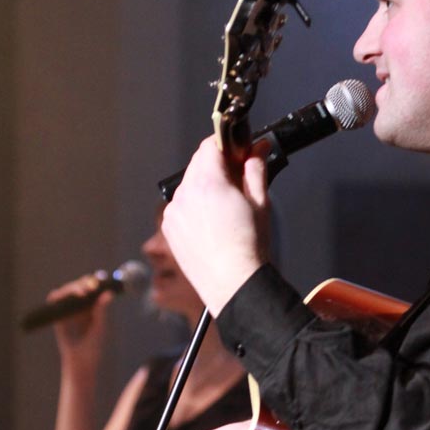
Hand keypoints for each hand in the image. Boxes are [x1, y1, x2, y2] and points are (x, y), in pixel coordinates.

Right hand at [48, 274, 113, 373]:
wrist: (82, 361)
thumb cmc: (96, 345)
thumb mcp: (102, 327)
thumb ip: (103, 311)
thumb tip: (108, 294)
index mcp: (95, 305)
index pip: (95, 286)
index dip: (97, 280)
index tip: (101, 278)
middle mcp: (81, 304)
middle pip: (81, 284)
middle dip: (85, 282)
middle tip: (91, 286)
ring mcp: (69, 309)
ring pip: (68, 289)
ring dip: (74, 287)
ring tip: (82, 293)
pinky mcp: (58, 315)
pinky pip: (55, 299)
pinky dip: (59, 295)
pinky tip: (68, 297)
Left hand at [162, 136, 269, 316]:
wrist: (233, 284)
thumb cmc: (248, 247)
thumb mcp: (261, 202)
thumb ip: (256, 168)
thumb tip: (258, 147)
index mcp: (208, 183)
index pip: (210, 145)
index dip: (226, 146)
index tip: (238, 153)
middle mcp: (185, 194)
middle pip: (198, 163)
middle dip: (217, 166)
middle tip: (237, 182)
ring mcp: (174, 212)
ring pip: (189, 184)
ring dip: (204, 186)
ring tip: (225, 209)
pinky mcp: (169, 228)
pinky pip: (181, 205)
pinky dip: (194, 206)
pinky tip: (212, 224)